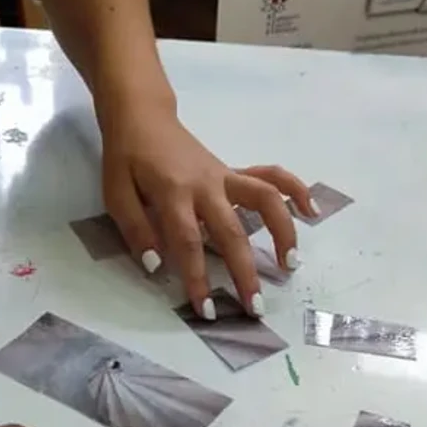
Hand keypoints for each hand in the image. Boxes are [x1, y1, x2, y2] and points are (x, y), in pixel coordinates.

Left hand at [101, 108, 316, 317]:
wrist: (142, 116)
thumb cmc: (126, 158)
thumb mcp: (115, 193)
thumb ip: (136, 229)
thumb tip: (156, 266)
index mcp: (173, 193)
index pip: (189, 243)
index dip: (198, 279)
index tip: (207, 310)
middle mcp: (206, 185)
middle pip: (233, 231)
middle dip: (245, 271)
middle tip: (255, 307)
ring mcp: (225, 177)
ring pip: (265, 199)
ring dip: (282, 231)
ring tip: (290, 264)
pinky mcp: (233, 172)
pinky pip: (270, 176)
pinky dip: (295, 190)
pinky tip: (310, 210)